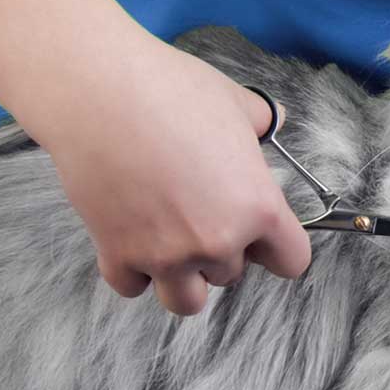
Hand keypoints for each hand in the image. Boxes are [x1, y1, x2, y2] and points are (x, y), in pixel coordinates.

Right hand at [19, 43, 311, 315]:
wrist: (97, 92)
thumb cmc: (169, 90)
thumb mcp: (235, 101)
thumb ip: (262, 121)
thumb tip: (273, 118)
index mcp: (258, 208)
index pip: (292, 261)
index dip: (277, 247)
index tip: (261, 234)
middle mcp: (217, 241)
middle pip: (232, 275)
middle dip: (218, 250)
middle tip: (196, 210)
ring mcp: (166, 255)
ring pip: (186, 300)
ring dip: (181, 276)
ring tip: (169, 237)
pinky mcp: (118, 255)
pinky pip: (132, 287)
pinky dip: (131, 269)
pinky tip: (129, 234)